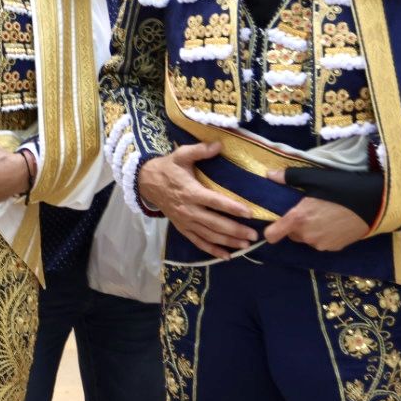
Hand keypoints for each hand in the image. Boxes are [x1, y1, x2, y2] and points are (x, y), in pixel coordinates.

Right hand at [136, 142, 256, 259]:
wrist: (146, 182)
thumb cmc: (168, 168)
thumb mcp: (181, 154)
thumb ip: (200, 150)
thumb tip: (219, 144)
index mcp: (191, 191)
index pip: (215, 201)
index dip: (232, 208)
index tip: (249, 213)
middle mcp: (189, 210)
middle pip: (215, 223)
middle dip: (236, 230)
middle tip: (254, 235)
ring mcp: (185, 221)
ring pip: (209, 235)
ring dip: (228, 242)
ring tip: (245, 245)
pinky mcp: (182, 228)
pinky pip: (198, 242)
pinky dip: (212, 250)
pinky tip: (226, 256)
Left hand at [261, 170, 369, 250]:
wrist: (375, 203)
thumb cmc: (342, 187)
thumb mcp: (315, 177)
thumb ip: (290, 178)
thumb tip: (270, 175)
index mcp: (299, 219)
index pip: (272, 235)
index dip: (271, 228)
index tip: (276, 220)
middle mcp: (308, 236)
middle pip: (291, 234)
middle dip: (295, 223)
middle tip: (309, 208)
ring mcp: (322, 244)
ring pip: (306, 238)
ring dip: (310, 229)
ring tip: (324, 212)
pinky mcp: (335, 248)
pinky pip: (321, 242)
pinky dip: (323, 234)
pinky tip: (334, 221)